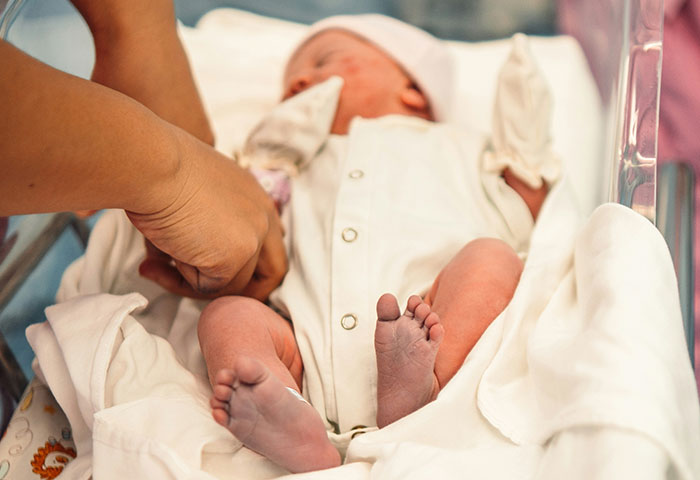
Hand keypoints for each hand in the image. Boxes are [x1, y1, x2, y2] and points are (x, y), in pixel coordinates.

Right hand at [129, 132, 286, 299]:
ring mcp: (253, 239)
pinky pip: (208, 288)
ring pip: (231, 284)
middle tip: (202, 290)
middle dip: (241, 289)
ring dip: (192, 281)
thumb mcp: (192, 195)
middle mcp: (263, 216)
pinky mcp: (235, 258)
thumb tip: (181, 260)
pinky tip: (160, 256)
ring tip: (157, 261)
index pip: (270, 241)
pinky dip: (180, 280)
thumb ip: (203, 228)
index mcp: (256, 197)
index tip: (214, 267)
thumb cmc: (159, 172)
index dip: (248, 263)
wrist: (152, 166)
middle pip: (274, 271)